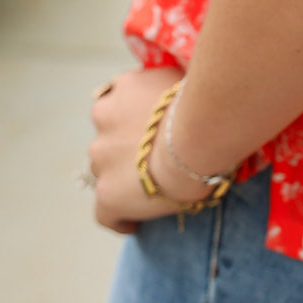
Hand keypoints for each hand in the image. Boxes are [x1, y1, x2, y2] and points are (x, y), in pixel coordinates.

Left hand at [87, 66, 195, 234]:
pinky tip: (134, 223)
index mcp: (122, 90)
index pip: (116, 102)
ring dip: (123, 178)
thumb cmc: (201, 103)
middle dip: (125, 149)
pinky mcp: (108, 194)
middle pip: (108, 137)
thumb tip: (167, 96)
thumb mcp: (178, 80)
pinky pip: (105, 213)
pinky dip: (119, 218)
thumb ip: (162, 87)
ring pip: (106, 171)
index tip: (145, 129)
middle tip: (154, 160)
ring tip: (151, 190)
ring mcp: (102, 158)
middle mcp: (104, 119)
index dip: (130, 118)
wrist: (198, 135)